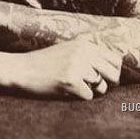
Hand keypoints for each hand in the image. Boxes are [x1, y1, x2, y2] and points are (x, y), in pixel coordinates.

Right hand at [0, 40, 121, 99]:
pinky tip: (66, 89)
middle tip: (93, 86)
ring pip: (101, 86)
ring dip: (90, 90)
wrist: (22, 68)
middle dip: (107, 83)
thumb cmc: (46, 63)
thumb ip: (89, 55)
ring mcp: (77, 65)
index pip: (115, 59)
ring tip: (74, 85)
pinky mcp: (70, 80)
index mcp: (84, 43)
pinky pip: (88, 96)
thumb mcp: (69, 50)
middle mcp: (83, 51)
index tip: (104, 77)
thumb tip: (116, 68)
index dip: (112, 71)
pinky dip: (79, 97)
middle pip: (114, 73)